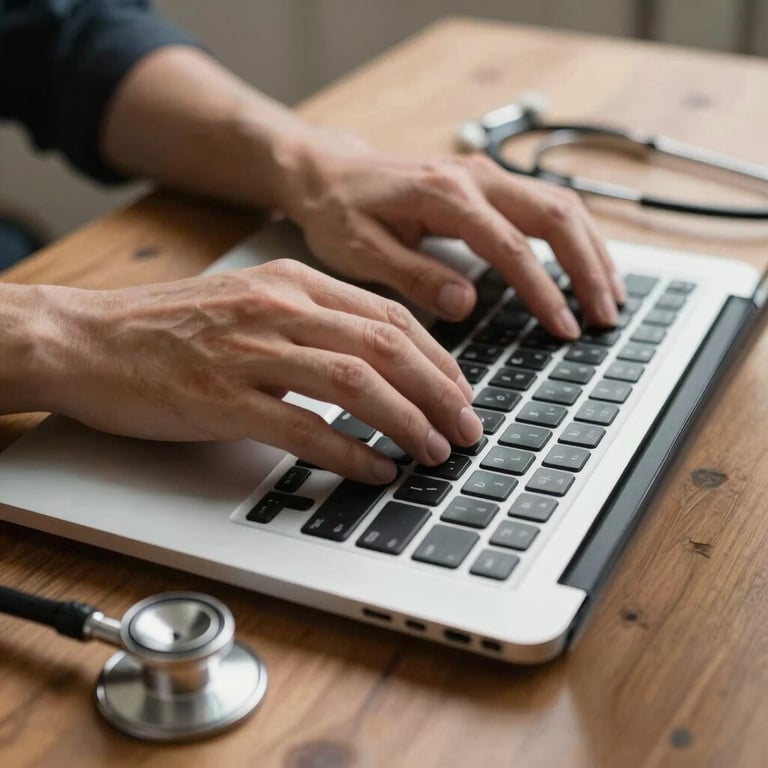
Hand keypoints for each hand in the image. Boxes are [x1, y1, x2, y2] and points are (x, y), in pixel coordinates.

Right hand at [36, 263, 482, 482]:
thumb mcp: (251, 301)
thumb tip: (373, 359)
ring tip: (434, 451)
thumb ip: (311, 321)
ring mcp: (249, 351)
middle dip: (438, 391)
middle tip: (467, 427)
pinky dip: (348, 451)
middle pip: (384, 346)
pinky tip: (374, 470)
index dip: (437, 358)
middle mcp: (278, 308)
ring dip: (406, 420)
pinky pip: (303, 426)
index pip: (387, 316)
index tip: (459, 391)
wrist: (87, 338)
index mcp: (291, 281)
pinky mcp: (221, 398)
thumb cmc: (169, 326)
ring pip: (355, 382)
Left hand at [275, 133, 623, 337]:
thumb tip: (466, 303)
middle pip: (556, 214)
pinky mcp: (487, 184)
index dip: (542, 289)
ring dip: (591, 251)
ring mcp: (485, 175)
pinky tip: (586, 265)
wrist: (328, 172)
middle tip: (606, 316)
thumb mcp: (361, 250)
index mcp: (444, 193)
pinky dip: (574, 237)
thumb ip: (413, 276)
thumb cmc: (339, 211)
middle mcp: (474, 176)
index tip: (564, 327)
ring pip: (561, 205)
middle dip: (587, 268)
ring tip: (611, 297)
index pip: (510, 245)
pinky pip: (546, 205)